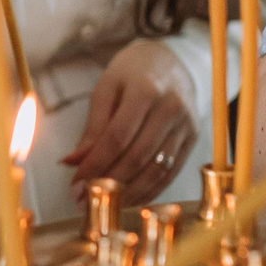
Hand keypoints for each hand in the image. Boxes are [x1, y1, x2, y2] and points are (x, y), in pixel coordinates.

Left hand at [63, 39, 197, 205]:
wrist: (172, 61)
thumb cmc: (133, 73)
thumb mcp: (106, 89)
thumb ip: (93, 127)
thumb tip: (73, 162)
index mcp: (146, 90)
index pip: (117, 137)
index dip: (95, 164)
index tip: (75, 183)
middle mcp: (170, 108)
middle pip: (137, 157)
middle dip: (109, 183)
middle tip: (85, 198)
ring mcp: (185, 125)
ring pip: (156, 170)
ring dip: (129, 193)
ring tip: (106, 203)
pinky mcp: (192, 139)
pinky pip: (170, 172)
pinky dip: (149, 190)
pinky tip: (130, 199)